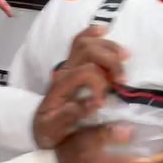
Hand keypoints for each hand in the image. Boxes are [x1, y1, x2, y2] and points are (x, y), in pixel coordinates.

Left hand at [33, 32, 126, 147]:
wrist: (37, 128)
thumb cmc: (49, 131)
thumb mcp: (57, 132)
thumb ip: (73, 118)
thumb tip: (96, 104)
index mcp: (61, 87)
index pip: (86, 72)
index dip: (100, 84)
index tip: (104, 104)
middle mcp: (64, 72)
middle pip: (88, 51)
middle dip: (110, 62)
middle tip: (122, 81)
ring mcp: (67, 66)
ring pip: (86, 43)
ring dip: (109, 47)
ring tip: (125, 58)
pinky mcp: (72, 65)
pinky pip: (79, 42)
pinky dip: (92, 33)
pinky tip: (104, 30)